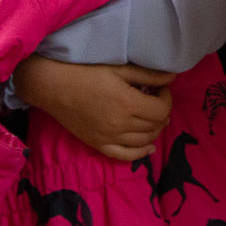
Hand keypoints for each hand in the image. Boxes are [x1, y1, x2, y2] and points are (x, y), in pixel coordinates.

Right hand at [12, 55, 173, 160]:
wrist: (52, 85)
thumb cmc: (86, 72)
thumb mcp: (120, 69)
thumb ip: (148, 75)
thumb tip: (173, 77)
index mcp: (128, 103)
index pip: (162, 109)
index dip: (167, 98)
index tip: (160, 89)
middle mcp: (120, 124)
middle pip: (155, 125)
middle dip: (161, 111)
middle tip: (155, 99)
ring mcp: (109, 137)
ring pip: (144, 141)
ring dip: (155, 129)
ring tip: (153, 116)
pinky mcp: (98, 144)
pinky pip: (124, 156)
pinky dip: (140, 153)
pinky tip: (149, 147)